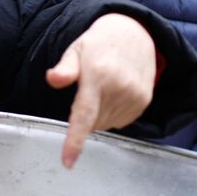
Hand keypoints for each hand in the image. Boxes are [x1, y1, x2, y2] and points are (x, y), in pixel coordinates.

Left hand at [46, 15, 155, 168]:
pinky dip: (111, 114)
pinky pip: (120, 121)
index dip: (75, 141)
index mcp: (98, 77)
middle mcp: (119, 89)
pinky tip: (114, 93)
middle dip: (84, 116)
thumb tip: (52, 79)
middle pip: (92, 124)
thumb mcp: (77, 49)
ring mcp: (134, 97)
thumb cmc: (99, 43)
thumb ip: (65, 68)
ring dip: (98, 115)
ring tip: (102, 87)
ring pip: (105, 125)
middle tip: (87, 90)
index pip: (84, 116)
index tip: (68, 162)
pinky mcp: (144, 101)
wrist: (135, 33)